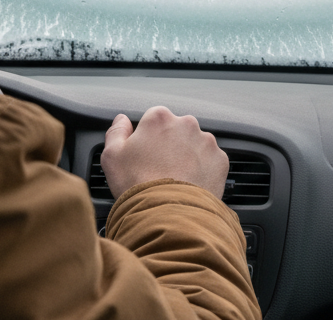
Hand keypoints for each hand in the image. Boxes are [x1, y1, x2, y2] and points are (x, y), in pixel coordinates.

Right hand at [101, 106, 229, 199]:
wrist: (167, 214)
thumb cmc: (137, 185)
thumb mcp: (112, 157)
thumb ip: (116, 132)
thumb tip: (122, 120)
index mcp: (160, 119)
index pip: (154, 120)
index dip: (148, 138)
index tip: (145, 155)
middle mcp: (186, 124)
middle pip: (177, 130)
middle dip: (170, 145)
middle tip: (160, 169)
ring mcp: (206, 141)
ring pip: (196, 145)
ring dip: (188, 157)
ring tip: (176, 180)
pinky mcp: (220, 160)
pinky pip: (211, 161)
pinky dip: (203, 171)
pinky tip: (190, 185)